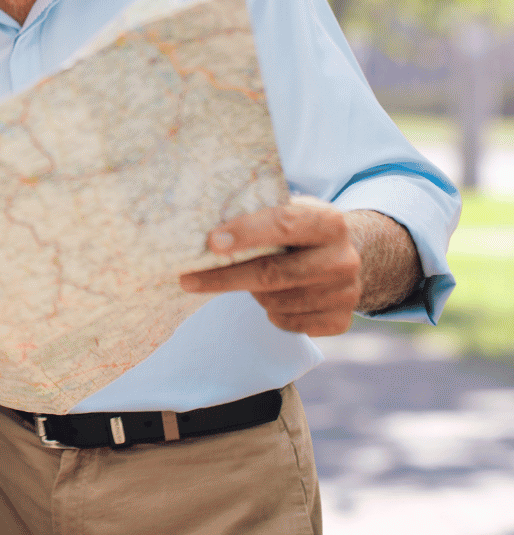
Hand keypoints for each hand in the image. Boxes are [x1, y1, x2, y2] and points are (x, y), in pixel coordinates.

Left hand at [179, 199, 361, 335]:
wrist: (346, 255)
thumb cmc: (300, 230)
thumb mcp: (288, 211)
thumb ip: (257, 215)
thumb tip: (202, 225)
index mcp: (329, 222)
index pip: (284, 224)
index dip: (246, 233)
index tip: (211, 243)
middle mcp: (343, 258)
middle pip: (273, 273)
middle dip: (225, 277)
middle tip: (188, 279)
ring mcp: (346, 292)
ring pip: (276, 301)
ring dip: (252, 293)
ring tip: (249, 279)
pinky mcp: (340, 320)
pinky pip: (288, 323)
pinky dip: (272, 313)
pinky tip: (273, 298)